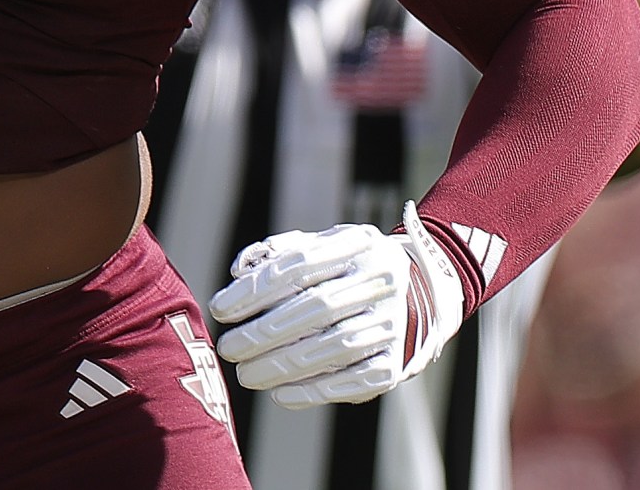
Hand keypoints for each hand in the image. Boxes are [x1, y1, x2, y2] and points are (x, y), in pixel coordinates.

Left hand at [207, 201, 463, 407]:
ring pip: (335, 347)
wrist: (418, 293)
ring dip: (283, 366)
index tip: (220, 310)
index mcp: (357, 244)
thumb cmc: (346, 268)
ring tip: (246, 375)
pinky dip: (316, 390)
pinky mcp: (399, 361)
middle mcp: (381, 281)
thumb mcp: (319, 245)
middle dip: (264, 332)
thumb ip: (275, 252)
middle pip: (316, 308)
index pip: (300, 265)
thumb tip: (238, 271)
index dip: (256, 289)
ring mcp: (394, 322)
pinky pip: (356, 380)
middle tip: (228, 348)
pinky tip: (281, 394)